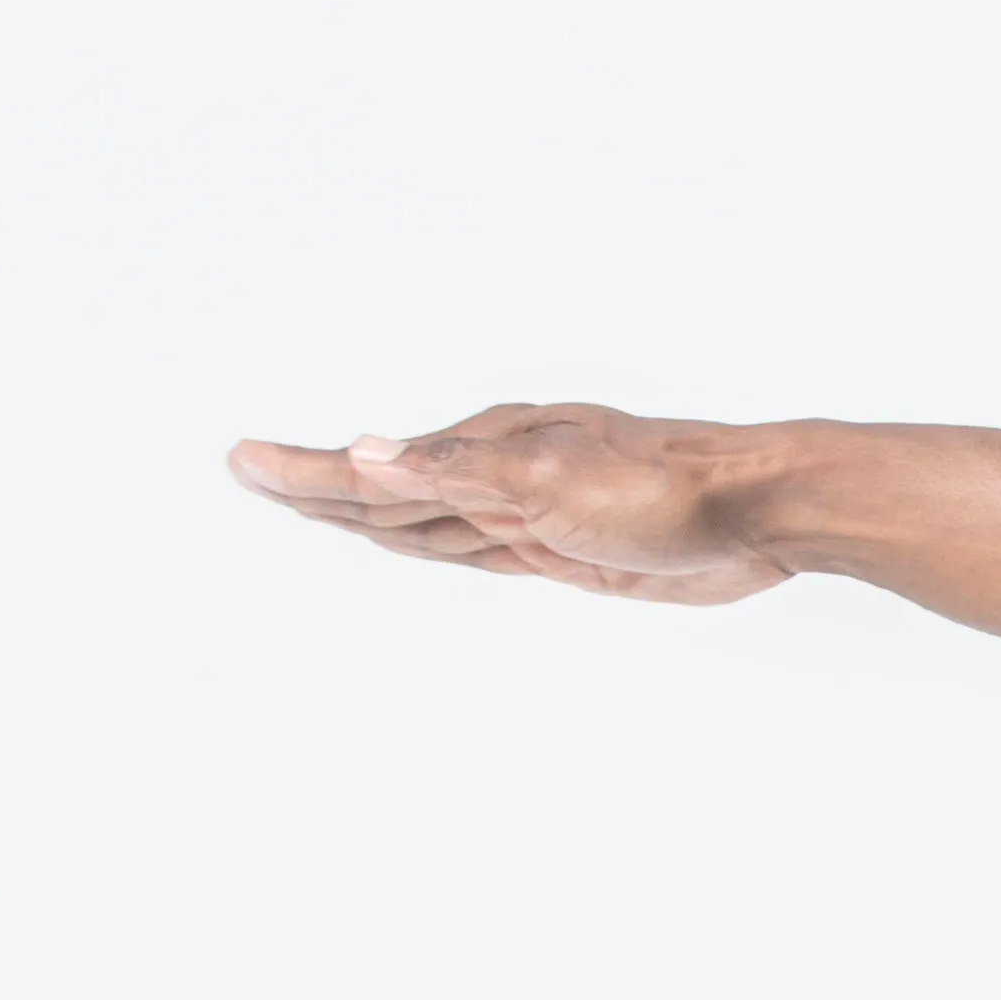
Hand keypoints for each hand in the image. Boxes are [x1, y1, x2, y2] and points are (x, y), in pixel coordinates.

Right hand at [223, 406, 789, 604]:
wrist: (759, 511)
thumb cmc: (667, 484)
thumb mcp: (552, 476)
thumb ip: (455, 471)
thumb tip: (365, 449)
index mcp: (484, 452)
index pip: (372, 470)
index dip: (305, 473)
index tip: (241, 460)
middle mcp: (496, 477)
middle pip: (384, 493)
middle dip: (314, 488)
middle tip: (242, 471)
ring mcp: (528, 514)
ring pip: (423, 522)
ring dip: (362, 514)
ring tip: (303, 500)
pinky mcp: (565, 550)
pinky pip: (476, 547)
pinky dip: (431, 544)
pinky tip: (409, 538)